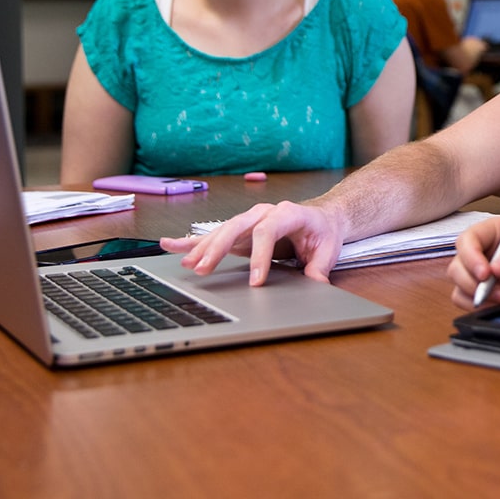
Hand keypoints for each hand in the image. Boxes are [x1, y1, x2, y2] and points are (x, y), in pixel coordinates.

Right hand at [159, 200, 346, 285]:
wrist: (322, 217)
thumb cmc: (323, 231)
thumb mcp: (328, 250)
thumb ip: (319, 268)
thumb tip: (316, 286)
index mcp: (287, 213)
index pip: (268, 231)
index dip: (260, 256)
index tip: (255, 281)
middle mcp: (264, 212)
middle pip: (236, 227)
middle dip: (218, 248)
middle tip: (204, 270)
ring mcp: (249, 219)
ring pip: (222, 231)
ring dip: (202, 247)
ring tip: (186, 264)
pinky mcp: (240, 231)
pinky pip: (213, 234)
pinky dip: (191, 240)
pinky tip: (170, 244)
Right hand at [446, 215, 499, 309]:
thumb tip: (497, 266)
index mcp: (496, 231)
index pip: (469, 239)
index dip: (470, 256)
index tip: (485, 273)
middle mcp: (487, 251)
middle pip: (459, 265)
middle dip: (471, 280)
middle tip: (497, 291)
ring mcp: (487, 274)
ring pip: (460, 285)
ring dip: (475, 295)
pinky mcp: (491, 293)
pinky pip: (470, 300)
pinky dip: (479, 305)